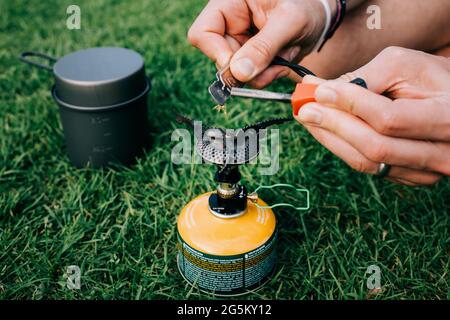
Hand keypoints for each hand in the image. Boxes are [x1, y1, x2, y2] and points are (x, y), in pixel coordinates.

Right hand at [188, 0, 330, 87]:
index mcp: (230, 5)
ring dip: (262, 73)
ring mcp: (241, 44)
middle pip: (220, 58)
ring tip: (284, 58)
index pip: (203, 33)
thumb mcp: (289, 22)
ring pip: (238, 73)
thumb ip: (263, 47)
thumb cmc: (307, 6)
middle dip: (247, 69)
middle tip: (272, 68)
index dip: (215, 52)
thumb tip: (237, 74)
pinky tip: (284, 61)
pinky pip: (253, 77)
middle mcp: (231, 25)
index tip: (238, 67)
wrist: (322, 16)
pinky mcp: (252, 58)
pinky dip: (270, 75)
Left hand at [295, 47, 449, 185]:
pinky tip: (325, 130)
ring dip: (330, 138)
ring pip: (367, 161)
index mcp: (448, 119)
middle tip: (304, 108)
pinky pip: (368, 166)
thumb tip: (324, 91)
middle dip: (332, 124)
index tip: (318, 91)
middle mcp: (441, 153)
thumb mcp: (408, 65)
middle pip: (374, 146)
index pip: (388, 119)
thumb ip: (369, 76)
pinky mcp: (409, 176)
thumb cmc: (435, 79)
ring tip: (307, 117)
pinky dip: (342, 147)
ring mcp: (425, 171)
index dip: (350, 104)